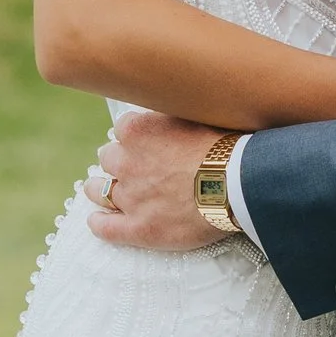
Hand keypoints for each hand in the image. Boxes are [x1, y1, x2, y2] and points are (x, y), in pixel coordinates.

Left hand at [88, 108, 233, 250]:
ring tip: (102, 190)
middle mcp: (127, 162)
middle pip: (108, 157)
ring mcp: (131, 197)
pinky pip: (107, 228)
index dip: (135, 136)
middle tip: (133, 165)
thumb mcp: (195, 115)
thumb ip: (170, 117)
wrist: (238, 183)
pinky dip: (99, 223)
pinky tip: (97, 221)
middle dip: (119, 160)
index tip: (144, 141)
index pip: (123, 128)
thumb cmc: (224, 147)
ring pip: (99, 190)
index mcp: (138, 131)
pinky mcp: (140, 228)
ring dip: (100, 188)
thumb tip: (168, 108)